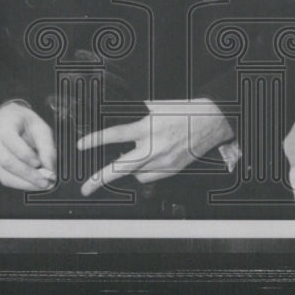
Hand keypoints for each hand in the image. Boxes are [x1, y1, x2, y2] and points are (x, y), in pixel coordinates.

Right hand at [0, 101, 56, 190]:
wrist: (6, 119)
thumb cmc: (23, 121)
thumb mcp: (39, 126)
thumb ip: (46, 146)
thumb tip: (50, 168)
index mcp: (3, 124)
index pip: (11, 141)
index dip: (26, 155)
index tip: (40, 163)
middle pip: (6, 161)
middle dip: (28, 174)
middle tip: (45, 182)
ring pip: (3, 175)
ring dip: (24, 183)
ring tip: (41, 185)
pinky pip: (3, 178)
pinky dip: (19, 183)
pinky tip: (32, 183)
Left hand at [76, 99, 233, 196]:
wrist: (213, 122)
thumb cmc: (186, 111)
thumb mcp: (158, 106)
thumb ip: (139, 114)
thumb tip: (120, 115)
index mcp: (149, 127)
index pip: (116, 135)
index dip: (95, 140)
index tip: (81, 146)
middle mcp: (154, 147)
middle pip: (121, 168)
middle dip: (100, 179)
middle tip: (86, 188)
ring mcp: (164, 162)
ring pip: (136, 175)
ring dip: (128, 169)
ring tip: (126, 161)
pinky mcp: (172, 170)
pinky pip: (151, 177)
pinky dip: (144, 172)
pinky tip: (146, 162)